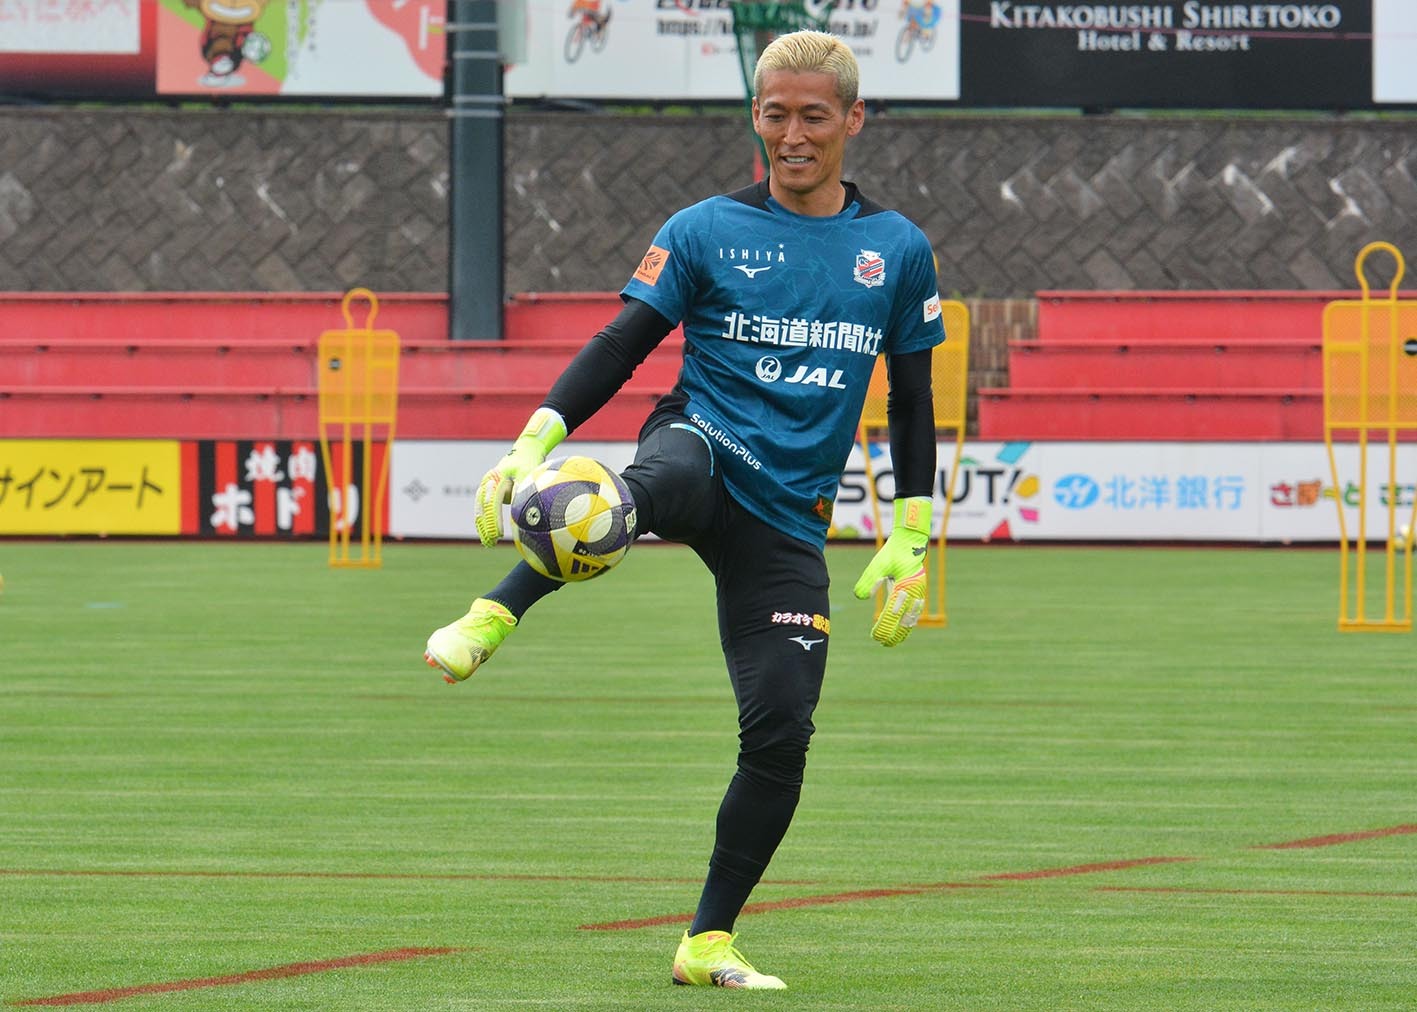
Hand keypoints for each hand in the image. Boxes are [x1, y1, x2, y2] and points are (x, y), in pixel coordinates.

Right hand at [473, 407, 566, 546]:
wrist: (525, 450)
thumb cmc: (530, 463)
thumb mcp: (529, 475)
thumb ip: (523, 492)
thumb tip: (523, 516)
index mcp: (497, 477)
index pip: (493, 502)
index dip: (495, 520)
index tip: (499, 535)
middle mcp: (488, 481)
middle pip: (482, 507)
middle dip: (485, 526)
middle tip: (491, 543)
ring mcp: (486, 485)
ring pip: (480, 509)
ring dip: (482, 526)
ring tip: (487, 543)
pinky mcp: (489, 490)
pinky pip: (484, 508)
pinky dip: (484, 521)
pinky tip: (487, 535)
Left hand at [852, 496, 931, 645]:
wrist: (910, 541)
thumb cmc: (892, 552)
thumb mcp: (878, 564)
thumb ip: (869, 580)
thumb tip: (861, 597)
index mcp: (904, 587)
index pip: (892, 614)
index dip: (884, 628)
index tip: (875, 636)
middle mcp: (914, 592)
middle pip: (904, 621)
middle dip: (893, 634)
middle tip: (881, 643)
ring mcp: (919, 593)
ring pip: (912, 619)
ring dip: (902, 632)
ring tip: (892, 642)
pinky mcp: (920, 592)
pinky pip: (916, 612)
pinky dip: (909, 623)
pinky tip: (903, 630)